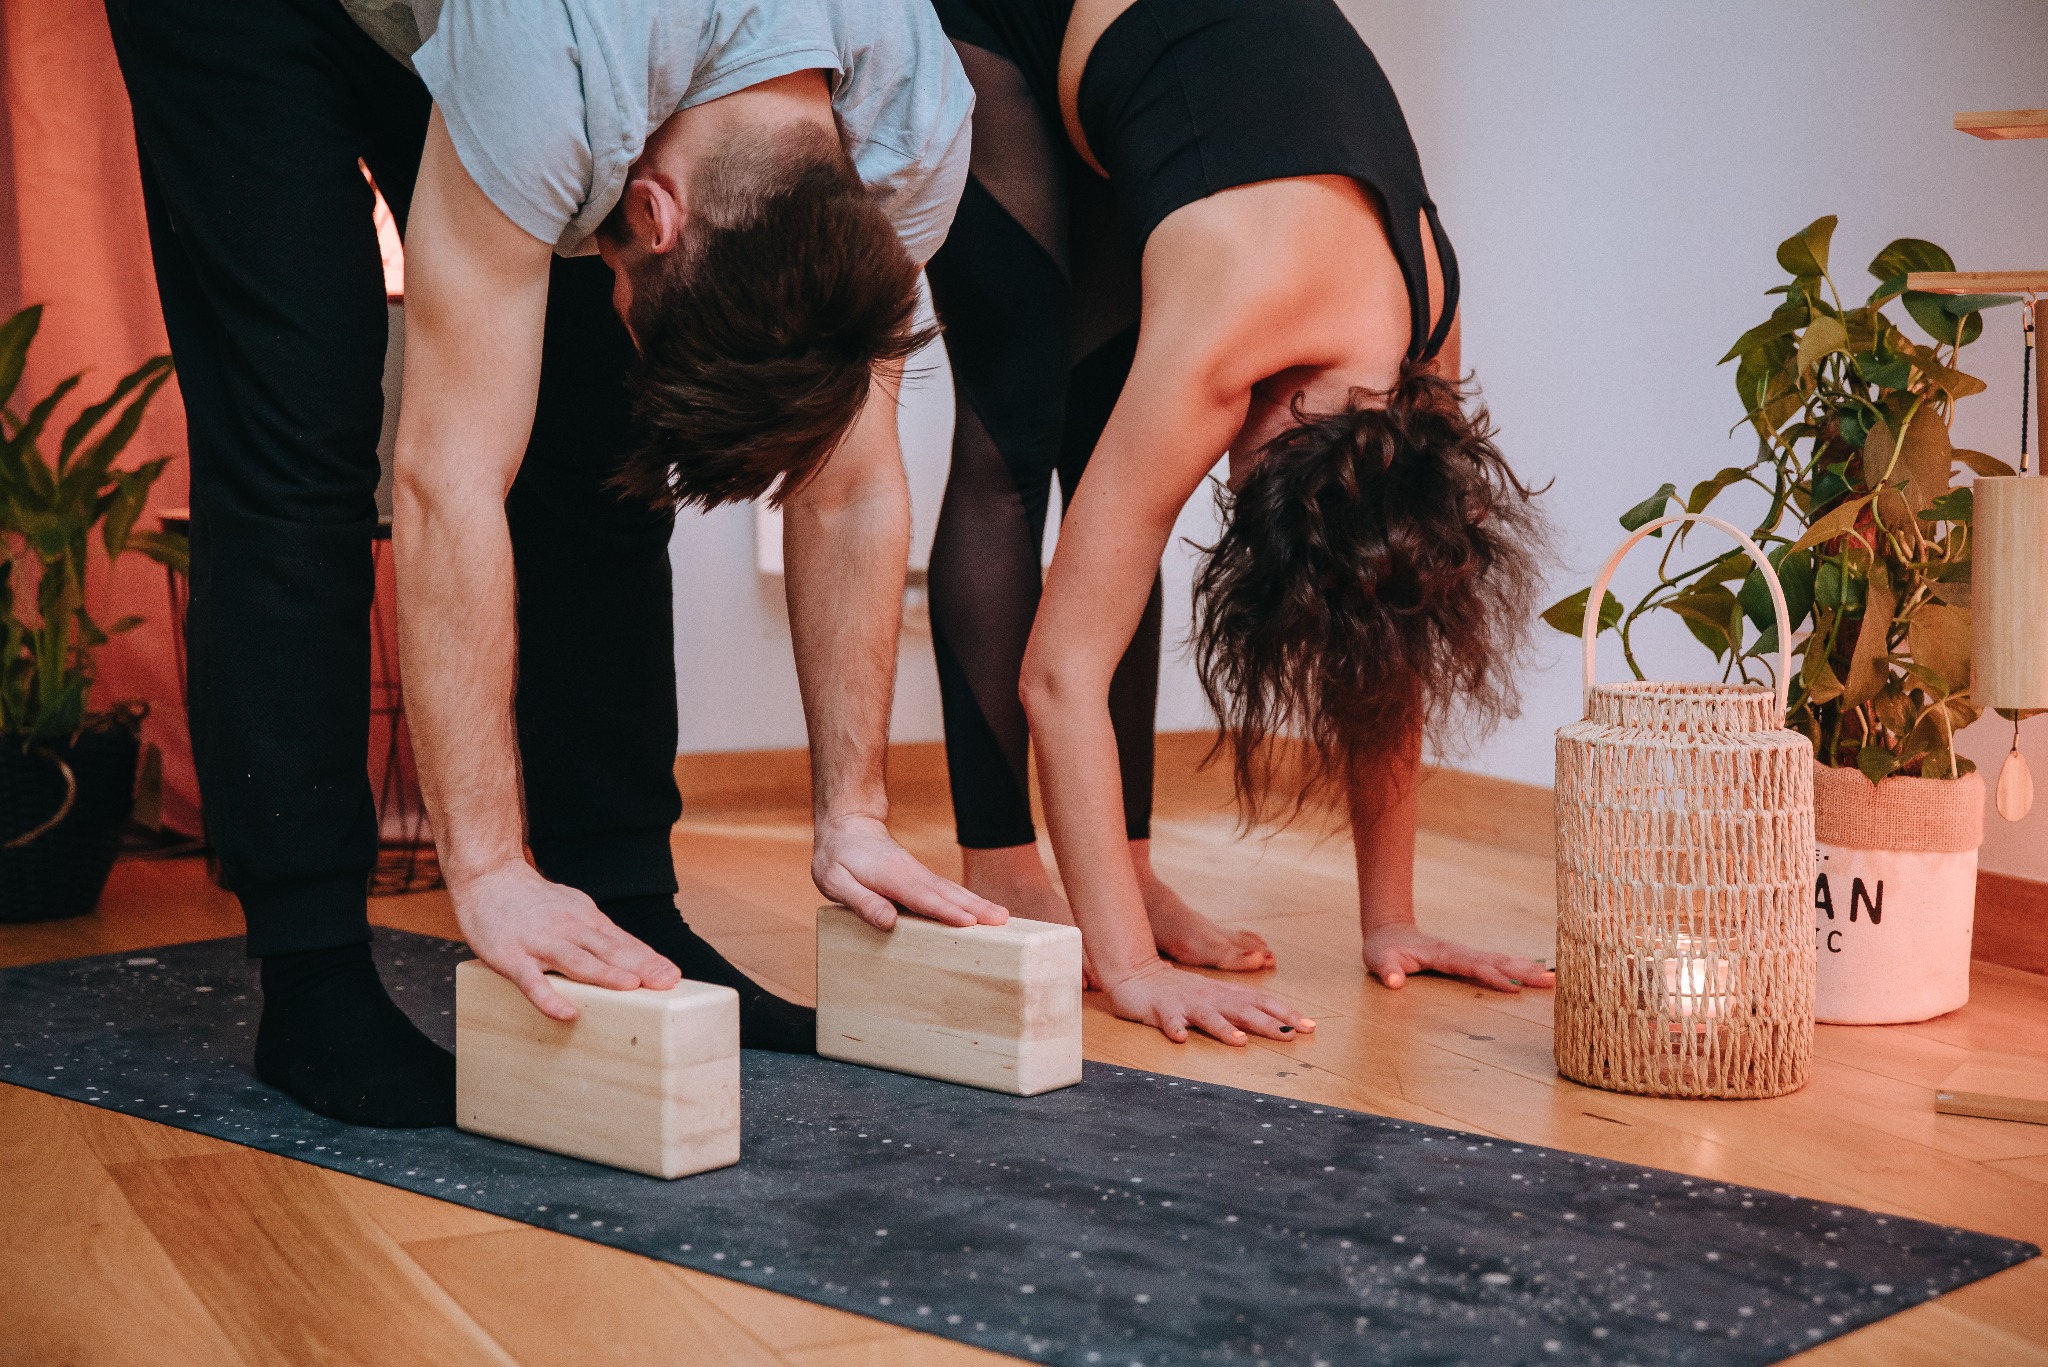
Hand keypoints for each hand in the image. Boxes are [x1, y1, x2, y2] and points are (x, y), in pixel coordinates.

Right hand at [451, 862, 680, 1020]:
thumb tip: (634, 957)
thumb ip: (599, 934)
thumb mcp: (573, 909)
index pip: (622, 941)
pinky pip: (533, 982)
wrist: (488, 878)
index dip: (648, 958)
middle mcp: (568, 929)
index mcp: (585, 919)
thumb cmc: (533, 901)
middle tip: (666, 980)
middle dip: (639, 966)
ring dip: (605, 974)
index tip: (672, 974)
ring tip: (632, 986)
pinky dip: (550, 998)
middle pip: (608, 949)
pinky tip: (567, 1013)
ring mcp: (540, 943)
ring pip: (577, 961)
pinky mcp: (512, 957)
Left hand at [813, 812, 1007, 929]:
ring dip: (978, 903)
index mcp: (891, 877)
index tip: (969, 921)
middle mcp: (912, 874)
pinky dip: (968, 899)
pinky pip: (948, 890)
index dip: (945, 911)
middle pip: (947, 893)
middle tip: (1001, 921)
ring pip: (952, 890)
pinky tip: (981, 910)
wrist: (848, 827)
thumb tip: (888, 922)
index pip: (922, 897)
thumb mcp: (836, 881)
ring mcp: (919, 874)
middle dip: (975, 907)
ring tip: (1002, 917)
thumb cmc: (837, 859)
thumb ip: (862, 901)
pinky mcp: (921, 878)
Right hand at [1099, 957, 1314, 1045]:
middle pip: (1243, 1010)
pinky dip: (1175, 1028)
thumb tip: (1273, 1020)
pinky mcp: (1161, 1010)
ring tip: (1240, 1042)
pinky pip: (1168, 1021)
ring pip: (1208, 1016)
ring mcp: (1185, 1004)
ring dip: (1223, 1029)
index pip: (1261, 1002)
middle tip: (1291, 1036)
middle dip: (1268, 1023)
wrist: (1136, 974)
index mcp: (1224, 995)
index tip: (1310, 1027)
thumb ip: (1238, 1006)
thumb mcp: (1213, 995)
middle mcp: (1210, 998)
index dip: (1285, 1014)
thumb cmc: (1178, 989)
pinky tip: (1181, 1038)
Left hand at [1363, 922, 1554, 992]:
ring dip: (1527, 968)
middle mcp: (1460, 951)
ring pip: (1501, 960)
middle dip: (1523, 971)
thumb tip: (1394, 982)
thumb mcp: (1379, 959)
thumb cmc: (1384, 949)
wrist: (1389, 931)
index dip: (1493, 977)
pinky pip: (1497, 962)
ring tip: (1553, 978)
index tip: (1515, 988)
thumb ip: (1387, 970)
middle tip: (1551, 981)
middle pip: (1496, 960)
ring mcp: (1466, 953)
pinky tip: (1535, 972)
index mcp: (1443, 953)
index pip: (1473, 966)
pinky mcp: (1468, 958)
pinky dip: (1518, 966)